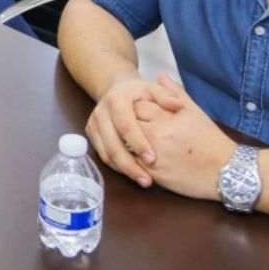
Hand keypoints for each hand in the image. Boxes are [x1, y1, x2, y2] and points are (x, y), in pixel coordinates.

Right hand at [85, 72, 183, 187]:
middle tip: (148, 180)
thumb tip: (177, 105)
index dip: (138, 143)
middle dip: (130, 165)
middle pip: (112, 144)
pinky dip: (118, 167)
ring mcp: (93, 124)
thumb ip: (166, 95)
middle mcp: (100, 112)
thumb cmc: (139, 92)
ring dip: (124, 170)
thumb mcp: (153, 88)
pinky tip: (133, 174)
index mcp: (116, 100)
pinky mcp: (91, 134)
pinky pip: (103, 156)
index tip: (153, 159)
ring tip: (143, 181)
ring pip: (106, 154)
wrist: (116, 89)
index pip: (125, 125)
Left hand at [129, 73, 236, 200]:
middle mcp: (157, 134)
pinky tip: (140, 157)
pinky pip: (131, 163)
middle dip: (130, 124)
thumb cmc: (210, 140)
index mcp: (166, 116)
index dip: (138, 106)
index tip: (143, 111)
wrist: (224, 171)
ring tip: (137, 142)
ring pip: (126, 143)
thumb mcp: (194, 111)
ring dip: (127, 142)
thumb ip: (174, 92)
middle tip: (138, 127)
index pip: (137, 104)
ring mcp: (153, 155)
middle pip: (128, 123)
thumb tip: (160, 74)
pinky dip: (131, 158)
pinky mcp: (152, 173)